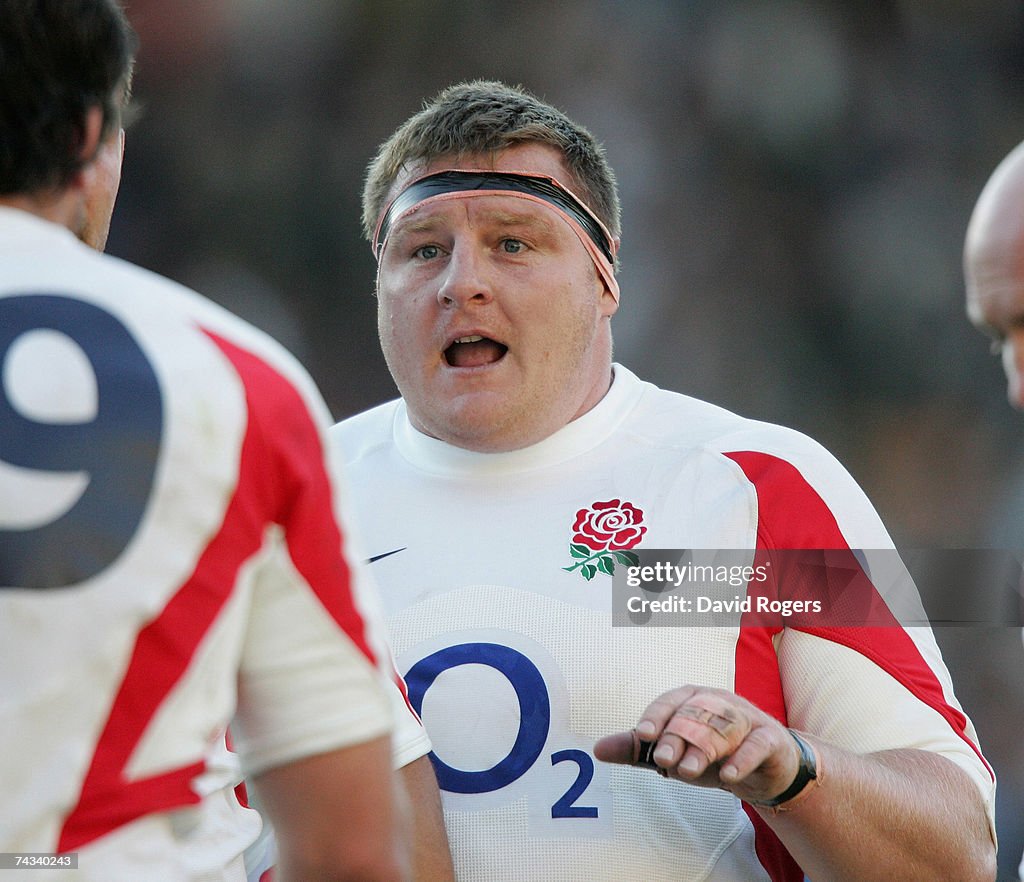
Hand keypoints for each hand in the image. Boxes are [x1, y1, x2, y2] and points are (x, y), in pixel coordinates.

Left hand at [593, 685, 801, 805]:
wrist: (766, 770)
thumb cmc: (713, 754)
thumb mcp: (674, 753)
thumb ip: (637, 750)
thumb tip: (597, 749)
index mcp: (692, 699)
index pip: (670, 702)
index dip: (656, 716)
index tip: (642, 734)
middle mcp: (719, 702)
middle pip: (694, 716)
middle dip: (677, 737)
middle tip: (661, 760)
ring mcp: (746, 718)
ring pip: (724, 729)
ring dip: (705, 750)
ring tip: (688, 772)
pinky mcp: (770, 739)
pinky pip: (757, 744)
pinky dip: (743, 759)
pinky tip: (728, 776)